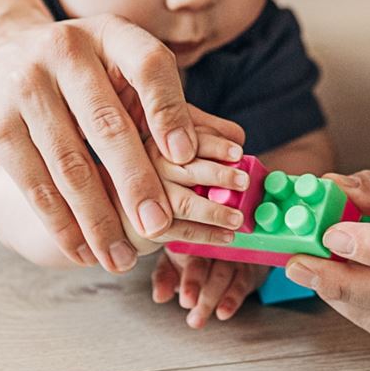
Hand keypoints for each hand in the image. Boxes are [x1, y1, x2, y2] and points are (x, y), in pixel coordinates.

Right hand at [0, 9, 242, 274]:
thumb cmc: (81, 68)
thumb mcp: (119, 62)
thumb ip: (166, 100)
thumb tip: (235, 142)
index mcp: (110, 34)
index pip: (148, 67)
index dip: (169, 110)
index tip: (184, 155)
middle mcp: (65, 52)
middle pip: (108, 125)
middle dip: (135, 183)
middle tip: (158, 227)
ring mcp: (26, 87)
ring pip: (69, 164)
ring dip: (97, 218)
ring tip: (120, 257)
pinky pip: (34, 182)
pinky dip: (59, 222)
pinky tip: (81, 248)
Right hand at [114, 106, 254, 249]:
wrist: (125, 204)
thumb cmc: (162, 170)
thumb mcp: (181, 143)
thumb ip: (207, 134)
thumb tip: (237, 136)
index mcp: (158, 140)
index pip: (187, 139)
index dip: (216, 145)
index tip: (238, 153)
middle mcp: (147, 165)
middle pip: (187, 171)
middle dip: (219, 176)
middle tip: (243, 182)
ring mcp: (143, 197)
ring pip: (184, 204)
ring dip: (215, 212)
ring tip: (238, 217)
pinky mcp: (143, 226)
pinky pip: (180, 231)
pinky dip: (207, 234)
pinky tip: (226, 235)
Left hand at [151, 252, 268, 327]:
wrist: (227, 250)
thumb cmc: (191, 258)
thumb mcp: (172, 265)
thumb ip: (163, 278)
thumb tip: (159, 296)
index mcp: (191, 240)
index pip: (192, 258)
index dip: (191, 281)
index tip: (187, 301)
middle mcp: (213, 244)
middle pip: (210, 268)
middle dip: (202, 295)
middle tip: (194, 318)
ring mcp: (232, 254)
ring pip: (224, 276)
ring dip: (212, 301)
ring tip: (198, 320)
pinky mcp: (246, 268)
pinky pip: (241, 284)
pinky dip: (232, 300)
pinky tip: (223, 313)